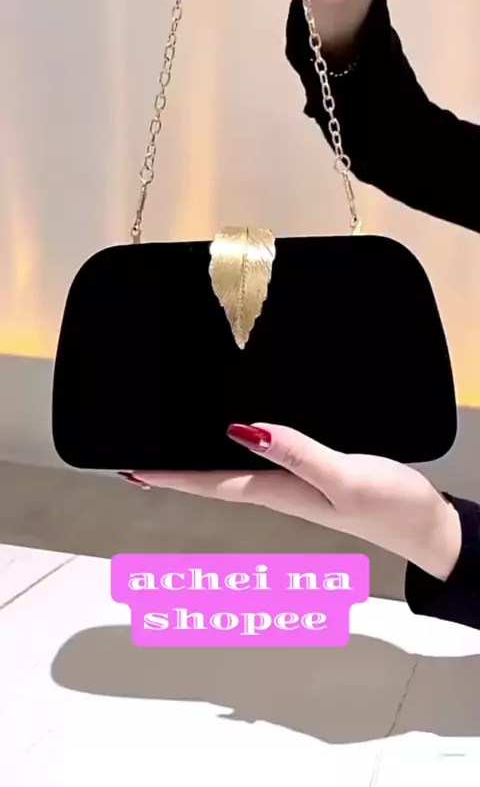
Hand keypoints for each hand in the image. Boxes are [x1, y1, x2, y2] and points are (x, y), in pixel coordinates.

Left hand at [131, 423, 461, 580]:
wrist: (423, 523)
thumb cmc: (388, 504)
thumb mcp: (344, 476)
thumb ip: (297, 453)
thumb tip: (243, 430)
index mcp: (278, 492)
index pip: (210, 482)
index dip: (170, 476)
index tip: (131, 470)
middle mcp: (277, 490)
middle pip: (212, 480)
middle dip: (173, 472)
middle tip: (136, 462)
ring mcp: (292, 486)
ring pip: (231, 472)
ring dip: (197, 464)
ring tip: (168, 452)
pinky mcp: (309, 477)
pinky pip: (259, 464)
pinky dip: (233, 454)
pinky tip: (234, 441)